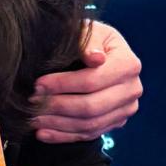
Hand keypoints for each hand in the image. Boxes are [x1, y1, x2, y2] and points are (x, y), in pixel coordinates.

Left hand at [31, 20, 142, 142]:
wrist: (99, 50)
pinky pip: (89, 135)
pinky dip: (63, 136)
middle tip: (32, 102)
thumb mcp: (88, 30)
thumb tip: (95, 58)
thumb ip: (87, 41)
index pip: (92, 80)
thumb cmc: (89, 38)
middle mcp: (132, 89)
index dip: (63, 84)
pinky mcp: (116, 123)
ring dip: (57, 124)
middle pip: (91, 106)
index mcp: (128, 64)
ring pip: (89, 125)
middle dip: (57, 106)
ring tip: (32, 118)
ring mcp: (126, 109)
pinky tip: (42, 132)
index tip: (38, 84)